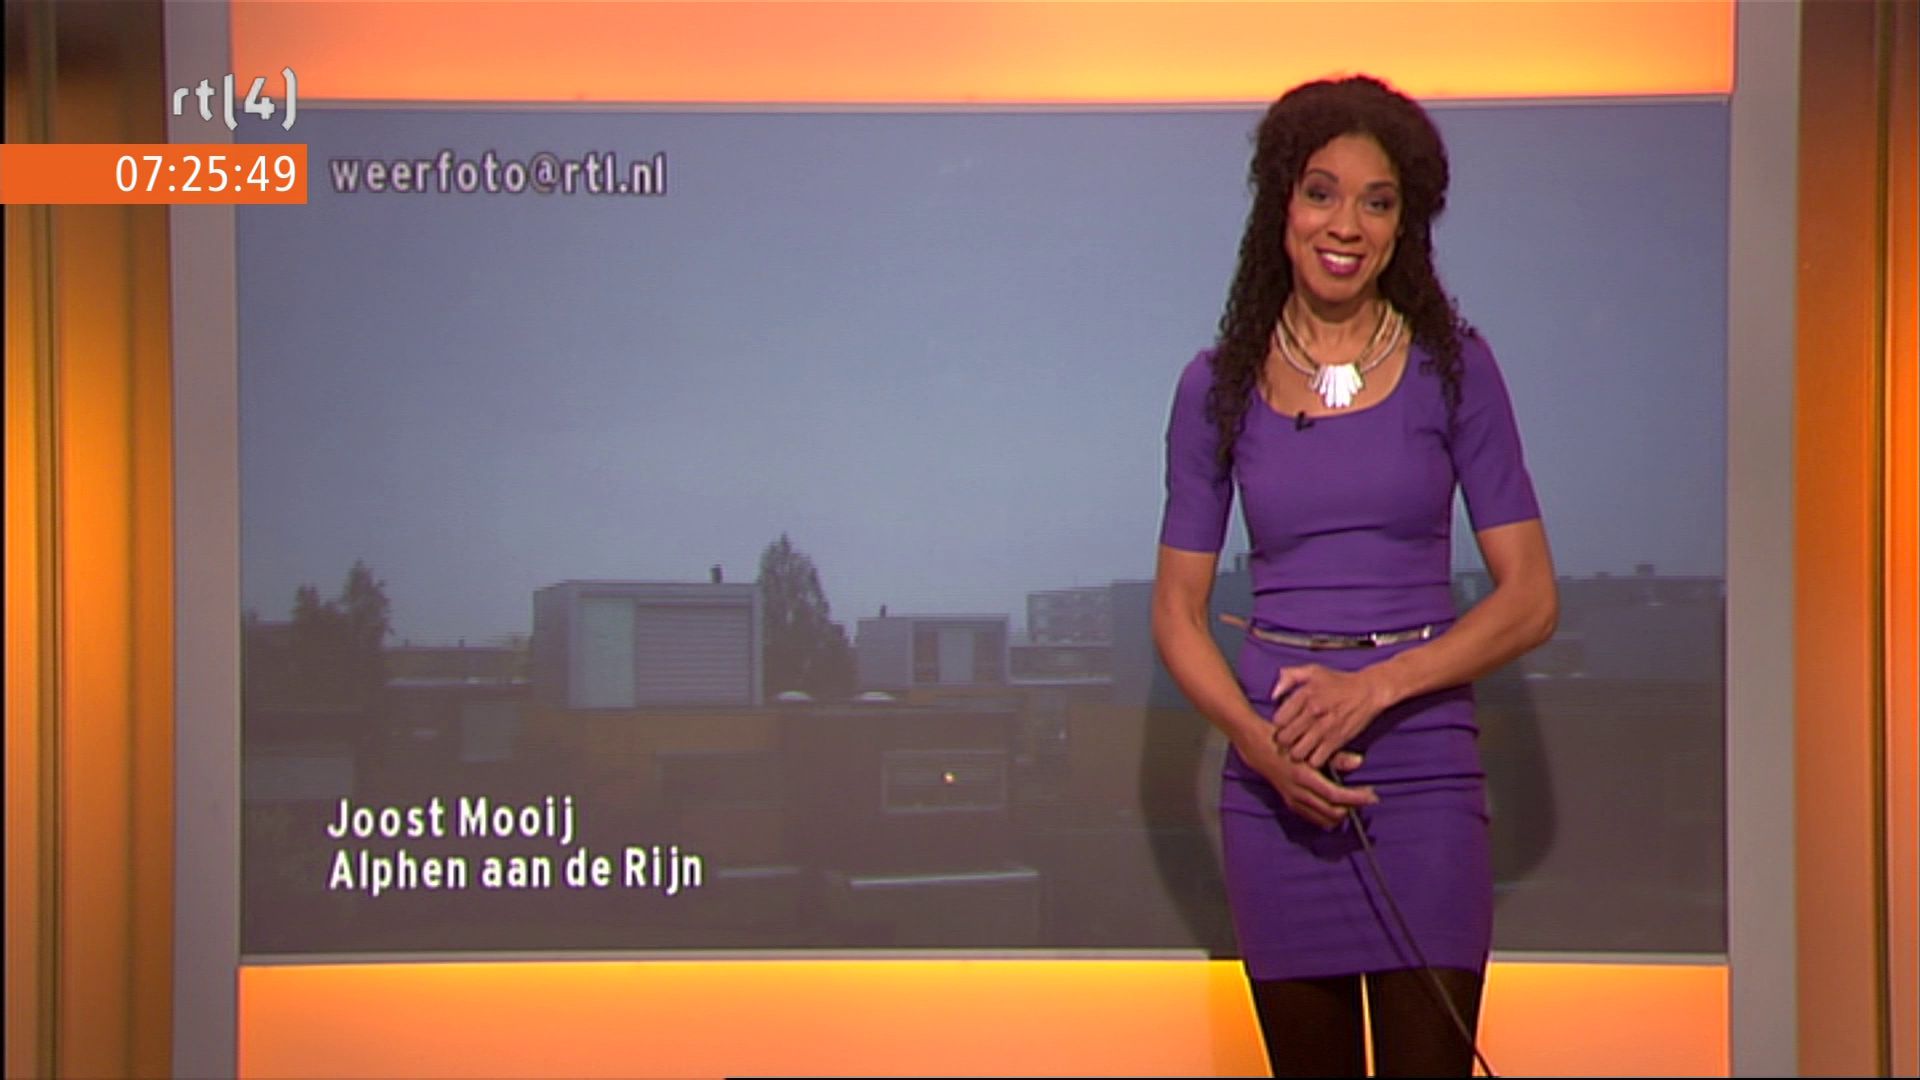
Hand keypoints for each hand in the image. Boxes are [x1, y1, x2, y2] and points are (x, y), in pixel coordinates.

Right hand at [1234, 733, 1376, 829]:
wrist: (1257, 746)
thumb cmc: (1285, 740)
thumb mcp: (1309, 744)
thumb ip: (1335, 756)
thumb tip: (1359, 762)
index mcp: (1303, 776)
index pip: (1334, 795)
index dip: (1355, 798)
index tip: (1372, 797)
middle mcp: (1297, 792)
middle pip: (1330, 811)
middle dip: (1351, 808)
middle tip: (1366, 798)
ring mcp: (1292, 800)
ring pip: (1322, 819)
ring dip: (1340, 814)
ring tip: (1353, 802)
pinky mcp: (1289, 803)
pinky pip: (1312, 817)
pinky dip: (1326, 816)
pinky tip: (1336, 807)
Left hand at [1269, 663, 1391, 767]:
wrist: (1368, 691)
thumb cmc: (1339, 681)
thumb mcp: (1313, 670)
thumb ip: (1289, 677)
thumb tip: (1274, 695)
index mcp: (1305, 695)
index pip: (1278, 720)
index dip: (1278, 724)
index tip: (1284, 724)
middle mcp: (1313, 712)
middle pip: (1285, 739)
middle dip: (1284, 741)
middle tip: (1290, 739)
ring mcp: (1325, 729)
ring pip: (1298, 752)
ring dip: (1297, 752)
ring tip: (1300, 747)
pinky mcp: (1337, 741)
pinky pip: (1316, 760)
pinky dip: (1313, 760)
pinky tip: (1315, 752)